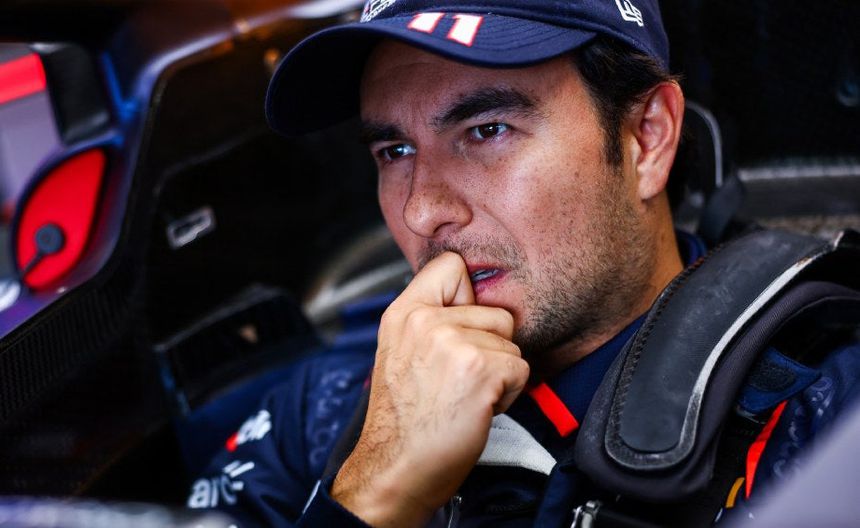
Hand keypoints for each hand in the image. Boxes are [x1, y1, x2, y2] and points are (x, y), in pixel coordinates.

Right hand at [331, 252, 529, 526]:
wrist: (396, 470)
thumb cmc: (403, 423)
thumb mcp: (401, 354)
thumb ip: (429, 321)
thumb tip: (469, 298)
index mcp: (403, 314)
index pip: (451, 265)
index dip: (468, 296)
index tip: (461, 327)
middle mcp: (425, 321)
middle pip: (496, 311)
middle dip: (490, 347)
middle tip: (460, 379)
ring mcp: (453, 342)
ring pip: (511, 343)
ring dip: (500, 373)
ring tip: (466, 395)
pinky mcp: (480, 368)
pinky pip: (521, 368)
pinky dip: (509, 394)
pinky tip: (478, 408)